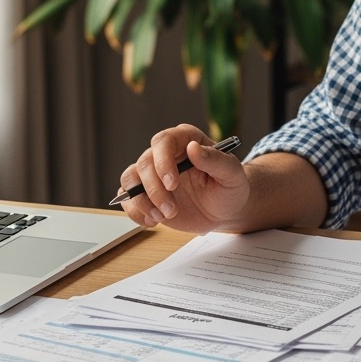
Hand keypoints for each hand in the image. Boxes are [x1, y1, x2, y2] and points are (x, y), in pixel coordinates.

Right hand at [116, 124, 249, 233]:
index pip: (163, 142)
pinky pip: (128, 199)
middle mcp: (165, 154)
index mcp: (186, 140)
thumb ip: (216, 160)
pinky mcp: (146, 194)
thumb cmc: (230, 188)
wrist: (225, 210)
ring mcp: (153, 174)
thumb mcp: (232, 175)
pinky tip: (154, 221)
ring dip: (142, 201)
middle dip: (154, 190)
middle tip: (171, 210)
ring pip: (130, 179)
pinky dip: (136, 212)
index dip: (162, 161)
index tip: (171, 183)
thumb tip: (193, 148)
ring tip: (162, 217)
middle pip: (144, 163)